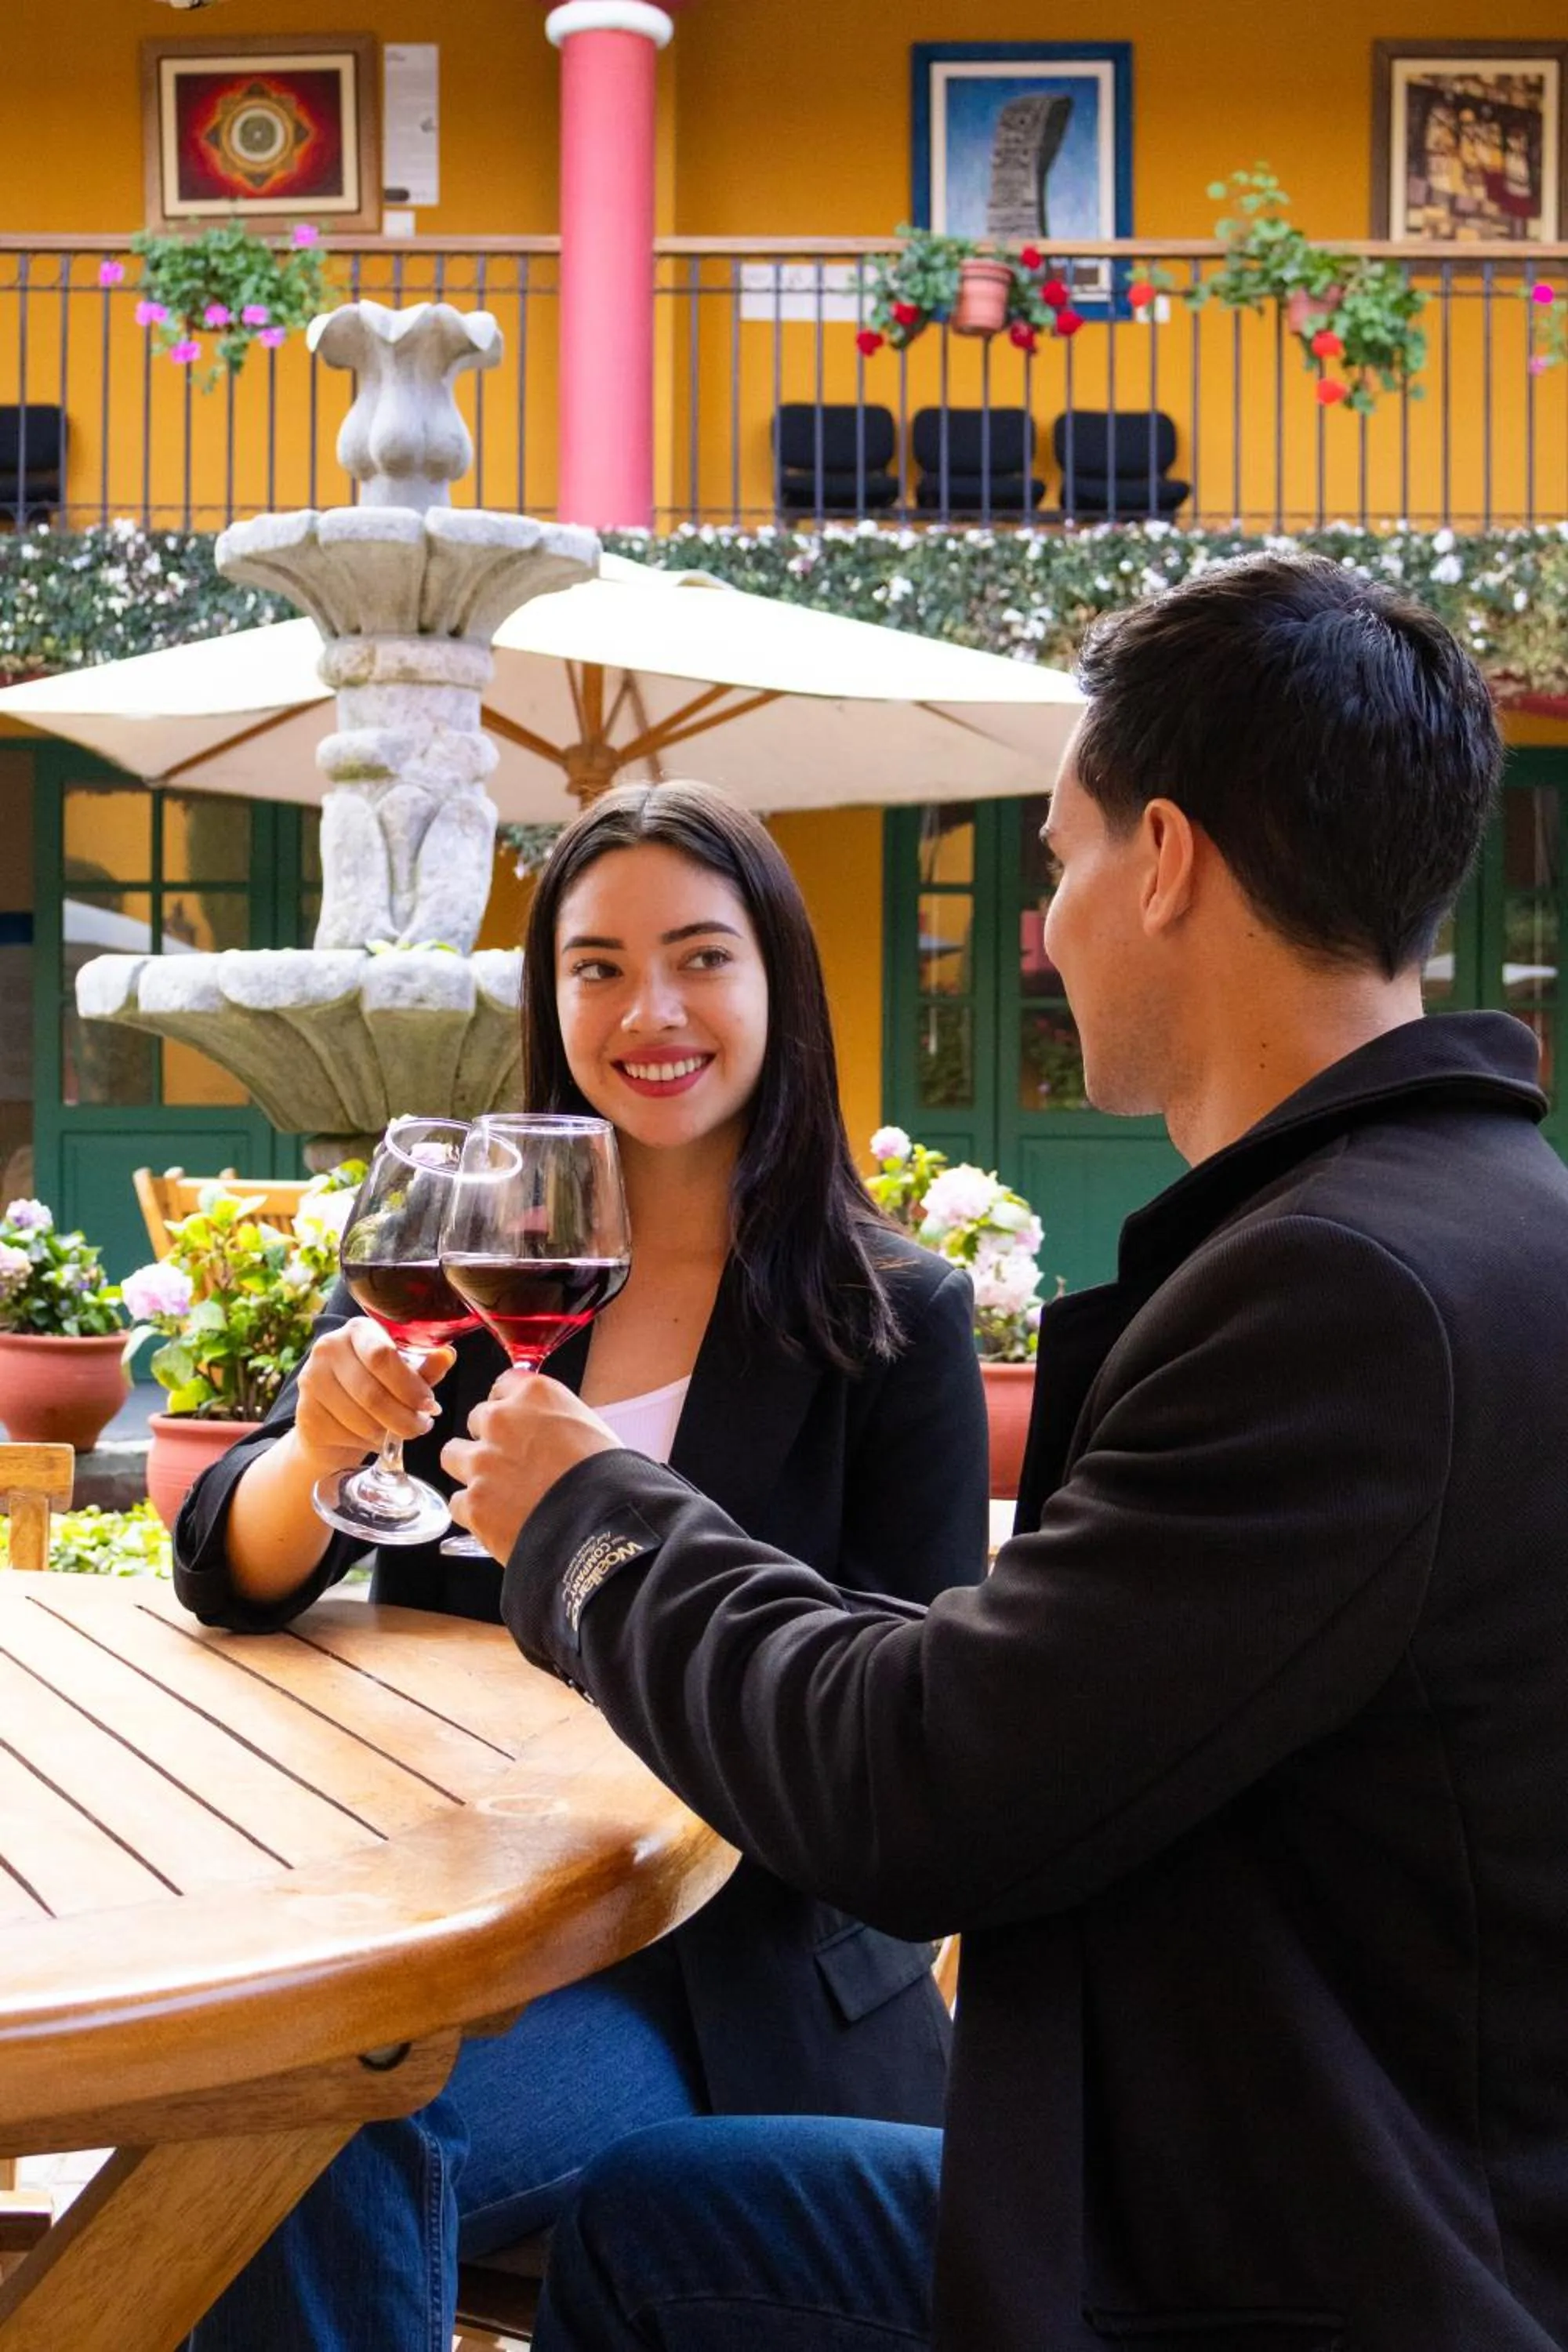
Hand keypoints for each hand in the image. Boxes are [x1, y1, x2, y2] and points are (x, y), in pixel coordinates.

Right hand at [293, 1320, 455, 1474]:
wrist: (333, 1421)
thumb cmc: (375, 1389)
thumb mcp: (403, 1376)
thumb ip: (424, 1368)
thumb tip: (447, 1356)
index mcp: (358, 1330)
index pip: (382, 1356)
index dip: (409, 1385)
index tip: (429, 1404)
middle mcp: (328, 1348)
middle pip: (373, 1392)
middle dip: (404, 1417)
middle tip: (421, 1426)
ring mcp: (312, 1380)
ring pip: (361, 1419)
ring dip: (389, 1433)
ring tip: (401, 1433)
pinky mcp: (305, 1413)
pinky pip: (346, 1435)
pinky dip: (368, 1443)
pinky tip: (374, 1438)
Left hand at [441, 1373, 621, 1562]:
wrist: (602, 1523)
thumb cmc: (609, 1477)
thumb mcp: (589, 1427)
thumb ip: (556, 1421)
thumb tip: (548, 1435)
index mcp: (534, 1394)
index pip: (503, 1386)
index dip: (510, 1408)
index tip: (517, 1424)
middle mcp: (501, 1420)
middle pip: (476, 1420)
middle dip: (490, 1439)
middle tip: (513, 1463)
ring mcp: (482, 1462)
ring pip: (453, 1456)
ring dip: (470, 1470)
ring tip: (496, 1491)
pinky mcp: (473, 1502)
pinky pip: (459, 1502)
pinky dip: (474, 1512)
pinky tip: (498, 1521)